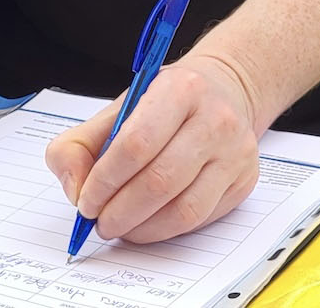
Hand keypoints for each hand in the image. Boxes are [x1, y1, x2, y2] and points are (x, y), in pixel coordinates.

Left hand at [46, 53, 260, 245]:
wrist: (222, 91)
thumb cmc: (163, 103)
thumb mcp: (118, 108)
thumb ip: (78, 145)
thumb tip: (75, 189)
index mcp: (179, 89)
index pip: (137, 144)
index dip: (105, 180)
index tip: (85, 201)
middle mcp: (215, 118)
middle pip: (160, 181)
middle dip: (120, 211)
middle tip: (100, 222)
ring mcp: (235, 152)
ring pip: (184, 209)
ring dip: (142, 228)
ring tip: (120, 227)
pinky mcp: (244, 180)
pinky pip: (200, 219)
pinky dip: (166, 230)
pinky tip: (147, 224)